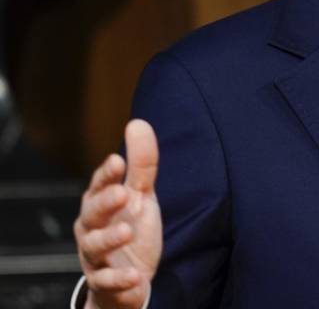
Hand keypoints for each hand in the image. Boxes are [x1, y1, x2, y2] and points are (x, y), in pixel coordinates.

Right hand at [74, 120, 162, 308]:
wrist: (126, 277)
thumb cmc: (129, 226)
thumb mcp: (140, 195)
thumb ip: (142, 163)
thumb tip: (138, 122)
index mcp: (100, 204)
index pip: (100, 185)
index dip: (107, 174)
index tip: (117, 161)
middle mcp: (92, 228)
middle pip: (92, 213)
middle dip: (105, 203)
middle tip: (123, 193)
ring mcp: (96, 255)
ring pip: (95, 246)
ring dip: (110, 238)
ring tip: (128, 231)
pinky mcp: (104, 281)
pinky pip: (107, 281)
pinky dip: (119, 278)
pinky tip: (135, 276)